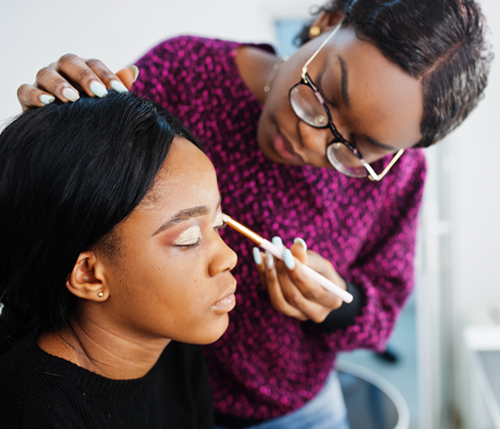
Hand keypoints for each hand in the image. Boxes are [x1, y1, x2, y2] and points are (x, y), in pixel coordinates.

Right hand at [17, 54, 137, 110]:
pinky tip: (48, 103)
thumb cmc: (91, 114)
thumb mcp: (106, 103)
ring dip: (59, 84)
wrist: (67, 136)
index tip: (120, 91)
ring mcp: (43, 82)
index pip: (94, 64)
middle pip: (69, 61)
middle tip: (99, 93)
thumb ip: (118, 87)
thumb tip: (134, 70)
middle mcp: (61, 71)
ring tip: (72, 98)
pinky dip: (35, 95)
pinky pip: (25, 90)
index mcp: (82, 70)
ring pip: (46, 73)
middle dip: (85, 76)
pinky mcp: (27, 97)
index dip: (107, 75)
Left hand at [254, 238, 346, 321]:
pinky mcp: (285, 311)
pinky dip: (264, 277)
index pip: (311, 290)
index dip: (296, 272)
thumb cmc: (323, 273)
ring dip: (269, 275)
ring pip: (279, 300)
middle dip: (280, 271)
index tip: (284, 253)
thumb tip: (296, 246)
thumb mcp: (321, 263)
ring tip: (265, 254)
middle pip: (293, 296)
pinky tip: (261, 260)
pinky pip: (272, 297)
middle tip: (272, 250)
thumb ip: (309, 258)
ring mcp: (298, 315)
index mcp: (331, 300)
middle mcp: (316, 313)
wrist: (321, 288)